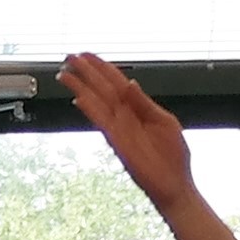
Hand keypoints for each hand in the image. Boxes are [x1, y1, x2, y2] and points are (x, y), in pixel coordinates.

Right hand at [62, 54, 200, 207]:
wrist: (175, 184)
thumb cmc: (172, 156)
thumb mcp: (164, 122)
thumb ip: (144, 103)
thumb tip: (130, 82)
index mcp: (138, 108)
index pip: (117, 82)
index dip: (102, 68)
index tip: (87, 55)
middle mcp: (125, 117)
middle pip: (102, 89)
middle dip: (86, 72)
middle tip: (69, 57)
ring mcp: (120, 129)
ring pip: (98, 102)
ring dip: (81, 88)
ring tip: (65, 74)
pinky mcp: (118, 143)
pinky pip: (102, 122)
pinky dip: (91, 110)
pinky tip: (79, 98)